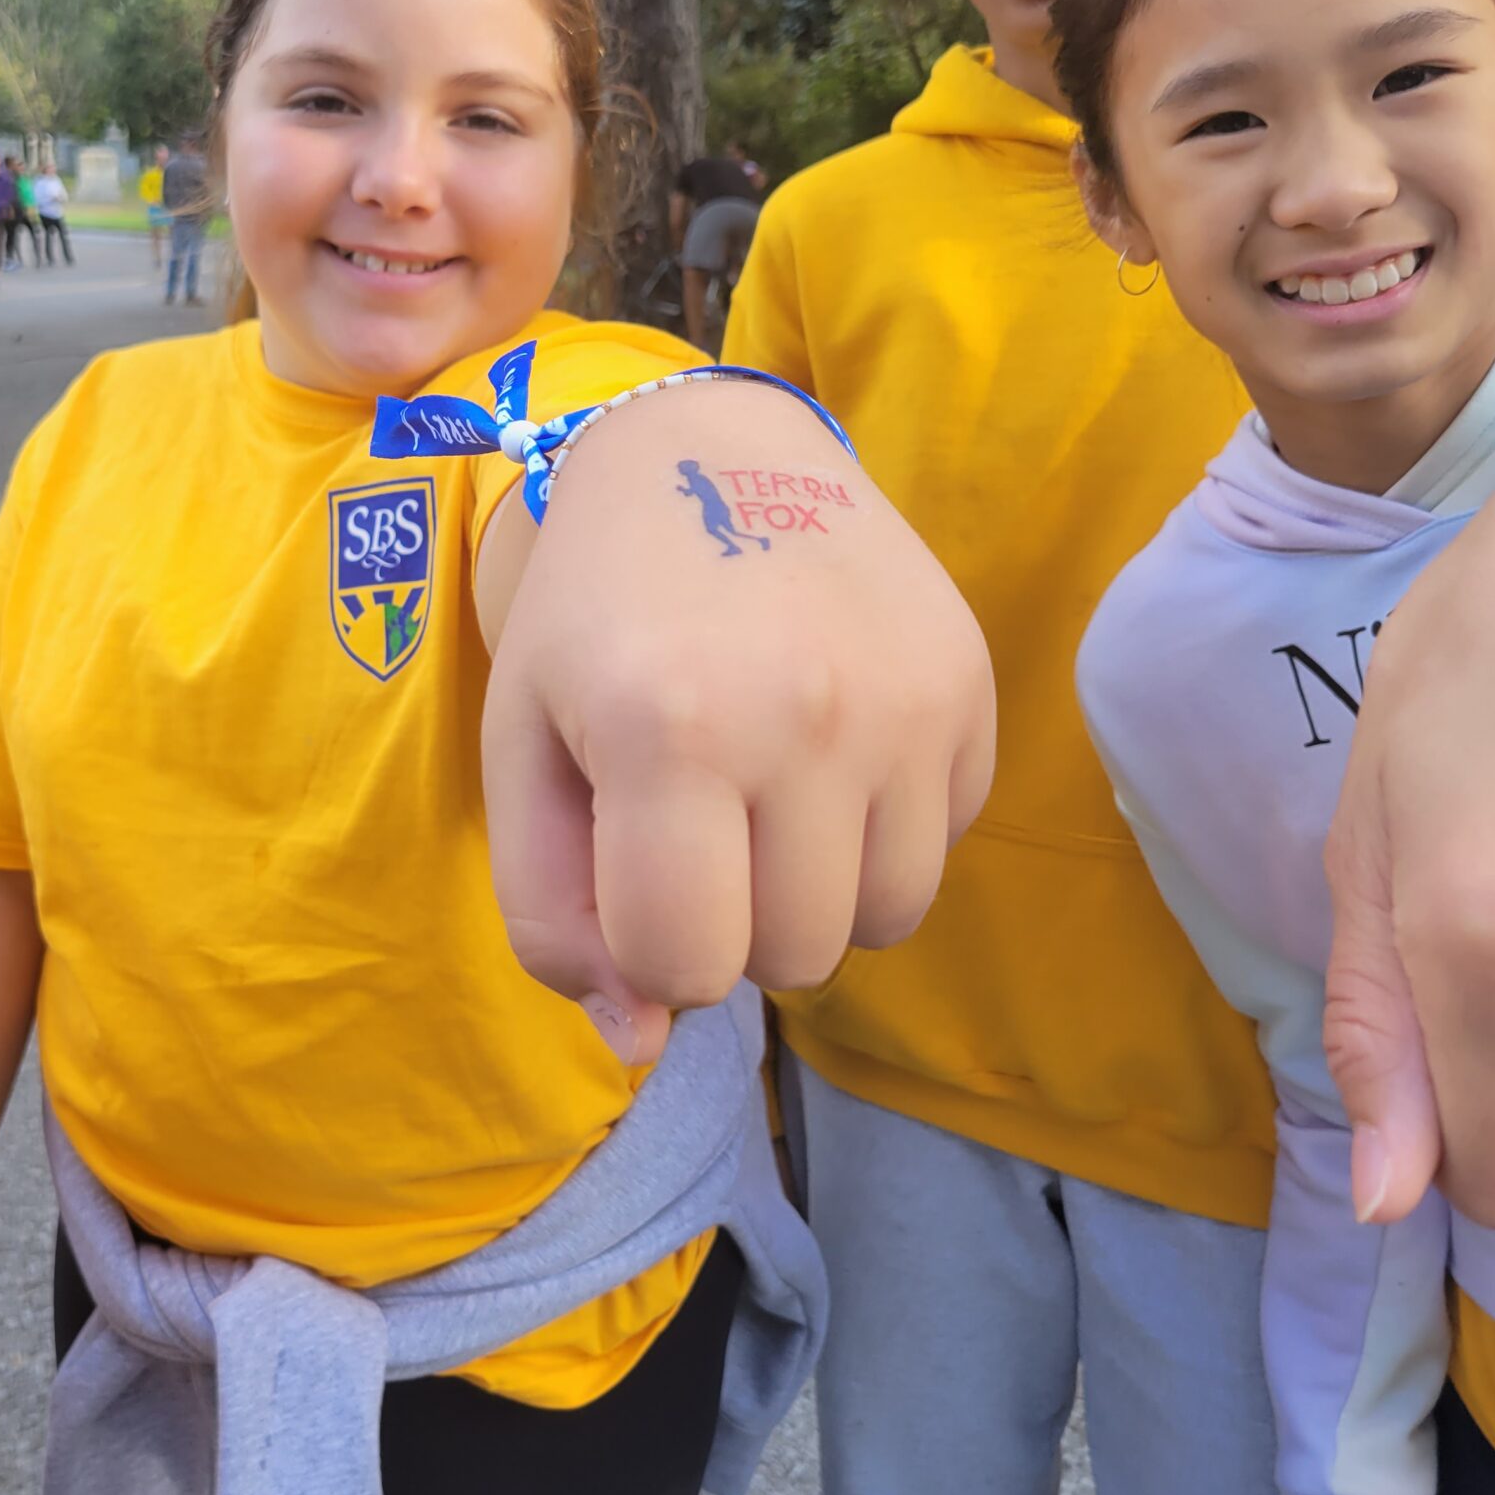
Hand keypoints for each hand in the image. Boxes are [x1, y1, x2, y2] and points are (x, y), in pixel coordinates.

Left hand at [479, 385, 993, 1060]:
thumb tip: (643, 1042)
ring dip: (816, 892)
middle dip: (734, 921)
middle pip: (793, 957)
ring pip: (883, 924)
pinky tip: (827, 745)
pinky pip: (938, 851)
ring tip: (765, 789)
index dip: (649, 947)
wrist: (712, 452)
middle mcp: (806, 716)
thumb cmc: (595, 615)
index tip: (631, 866)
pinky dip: (879, 834)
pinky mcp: (970, 689)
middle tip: (698, 815)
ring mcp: (905, 702)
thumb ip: (553, 913)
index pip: (688, 966)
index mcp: (669, 730)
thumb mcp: (524, 747)